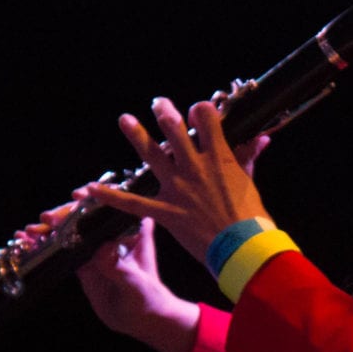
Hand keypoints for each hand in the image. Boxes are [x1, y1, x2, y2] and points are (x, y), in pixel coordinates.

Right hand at [19, 203, 197, 351]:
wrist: (143, 319)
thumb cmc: (149, 297)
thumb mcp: (135, 283)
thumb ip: (118, 267)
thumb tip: (103, 250)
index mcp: (132, 231)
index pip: (112, 206)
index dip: (95, 196)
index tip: (78, 196)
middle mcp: (113, 234)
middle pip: (86, 215)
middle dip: (65, 213)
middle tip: (48, 219)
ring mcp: (96, 248)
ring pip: (71, 230)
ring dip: (51, 228)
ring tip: (31, 230)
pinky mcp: (84, 263)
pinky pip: (63, 250)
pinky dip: (47, 244)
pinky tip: (29, 241)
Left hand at [78, 98, 269, 264]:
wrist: (244, 248)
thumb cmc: (252, 217)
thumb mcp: (250, 182)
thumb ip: (248, 157)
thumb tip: (260, 138)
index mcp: (219, 157)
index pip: (206, 118)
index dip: (200, 110)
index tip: (197, 112)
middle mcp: (195, 167)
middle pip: (175, 129)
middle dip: (165, 112)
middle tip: (158, 103)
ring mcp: (178, 189)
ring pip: (152, 155)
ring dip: (136, 135)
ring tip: (124, 119)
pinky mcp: (166, 212)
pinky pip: (133, 203)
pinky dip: (111, 196)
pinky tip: (92, 188)